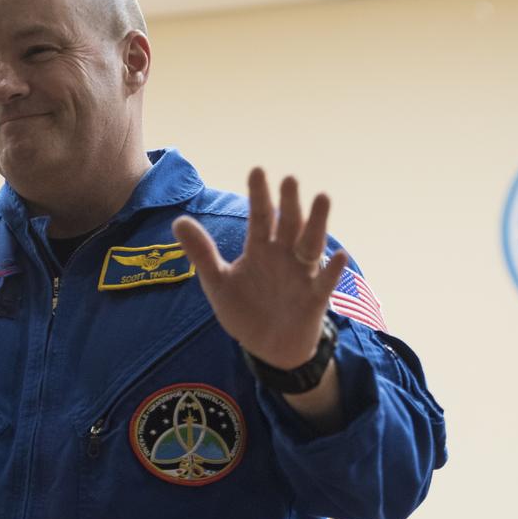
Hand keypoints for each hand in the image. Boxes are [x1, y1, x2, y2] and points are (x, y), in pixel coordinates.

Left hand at [173, 168, 349, 369]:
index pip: (260, 217)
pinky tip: (339, 256)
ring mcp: (302, 275)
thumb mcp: (217, 282)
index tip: (257, 170)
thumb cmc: (245, 310)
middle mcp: (284, 256)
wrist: (266, 348)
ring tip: (322, 198)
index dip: (258, 195)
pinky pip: (325, 283)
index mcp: (260, 249)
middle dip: (289, 203)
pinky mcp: (315, 299)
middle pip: (288, 225)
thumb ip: (201, 253)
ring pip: (311, 245)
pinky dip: (332, 271)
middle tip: (290, 179)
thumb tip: (178, 220)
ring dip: (317, 224)